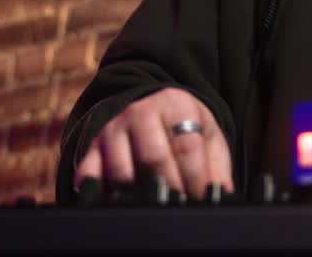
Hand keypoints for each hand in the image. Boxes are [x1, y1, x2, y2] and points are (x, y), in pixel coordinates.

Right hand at [74, 87, 232, 198]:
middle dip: (171, 188)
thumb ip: (216, 165)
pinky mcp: (91, 148)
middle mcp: (139, 112)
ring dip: (139, 195)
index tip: (202, 198)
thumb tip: (221, 194)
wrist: (149, 109)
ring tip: (155, 208)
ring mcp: (112, 130)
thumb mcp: (207, 135)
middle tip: (181, 208)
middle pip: (154, 158)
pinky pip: (90, 176)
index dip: (196, 177)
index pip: (186, 145)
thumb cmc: (183, 127)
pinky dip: (101, 194)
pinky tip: (117, 204)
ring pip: (122, 172)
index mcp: (174, 104)